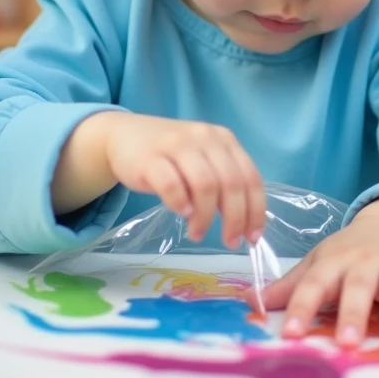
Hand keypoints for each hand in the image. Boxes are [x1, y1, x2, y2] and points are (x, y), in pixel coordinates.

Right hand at [102, 113, 265, 247]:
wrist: (123, 136)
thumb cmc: (170, 155)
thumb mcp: (203, 160)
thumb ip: (223, 182)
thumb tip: (243, 224)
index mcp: (224, 139)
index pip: (250, 177)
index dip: (255, 210)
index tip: (252, 237)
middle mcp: (204, 138)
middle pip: (231, 183)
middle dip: (234, 218)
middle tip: (230, 242)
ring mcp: (177, 145)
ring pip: (205, 184)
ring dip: (206, 216)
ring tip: (198, 233)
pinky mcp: (150, 158)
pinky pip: (171, 184)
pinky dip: (181, 203)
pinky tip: (182, 214)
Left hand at [262, 196, 378, 347]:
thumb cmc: (349, 251)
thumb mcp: (318, 262)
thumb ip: (289, 286)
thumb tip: (247, 300)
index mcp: (332, 262)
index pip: (312, 285)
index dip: (300, 308)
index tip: (291, 334)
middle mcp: (363, 262)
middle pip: (358, 288)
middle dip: (353, 314)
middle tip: (348, 342)